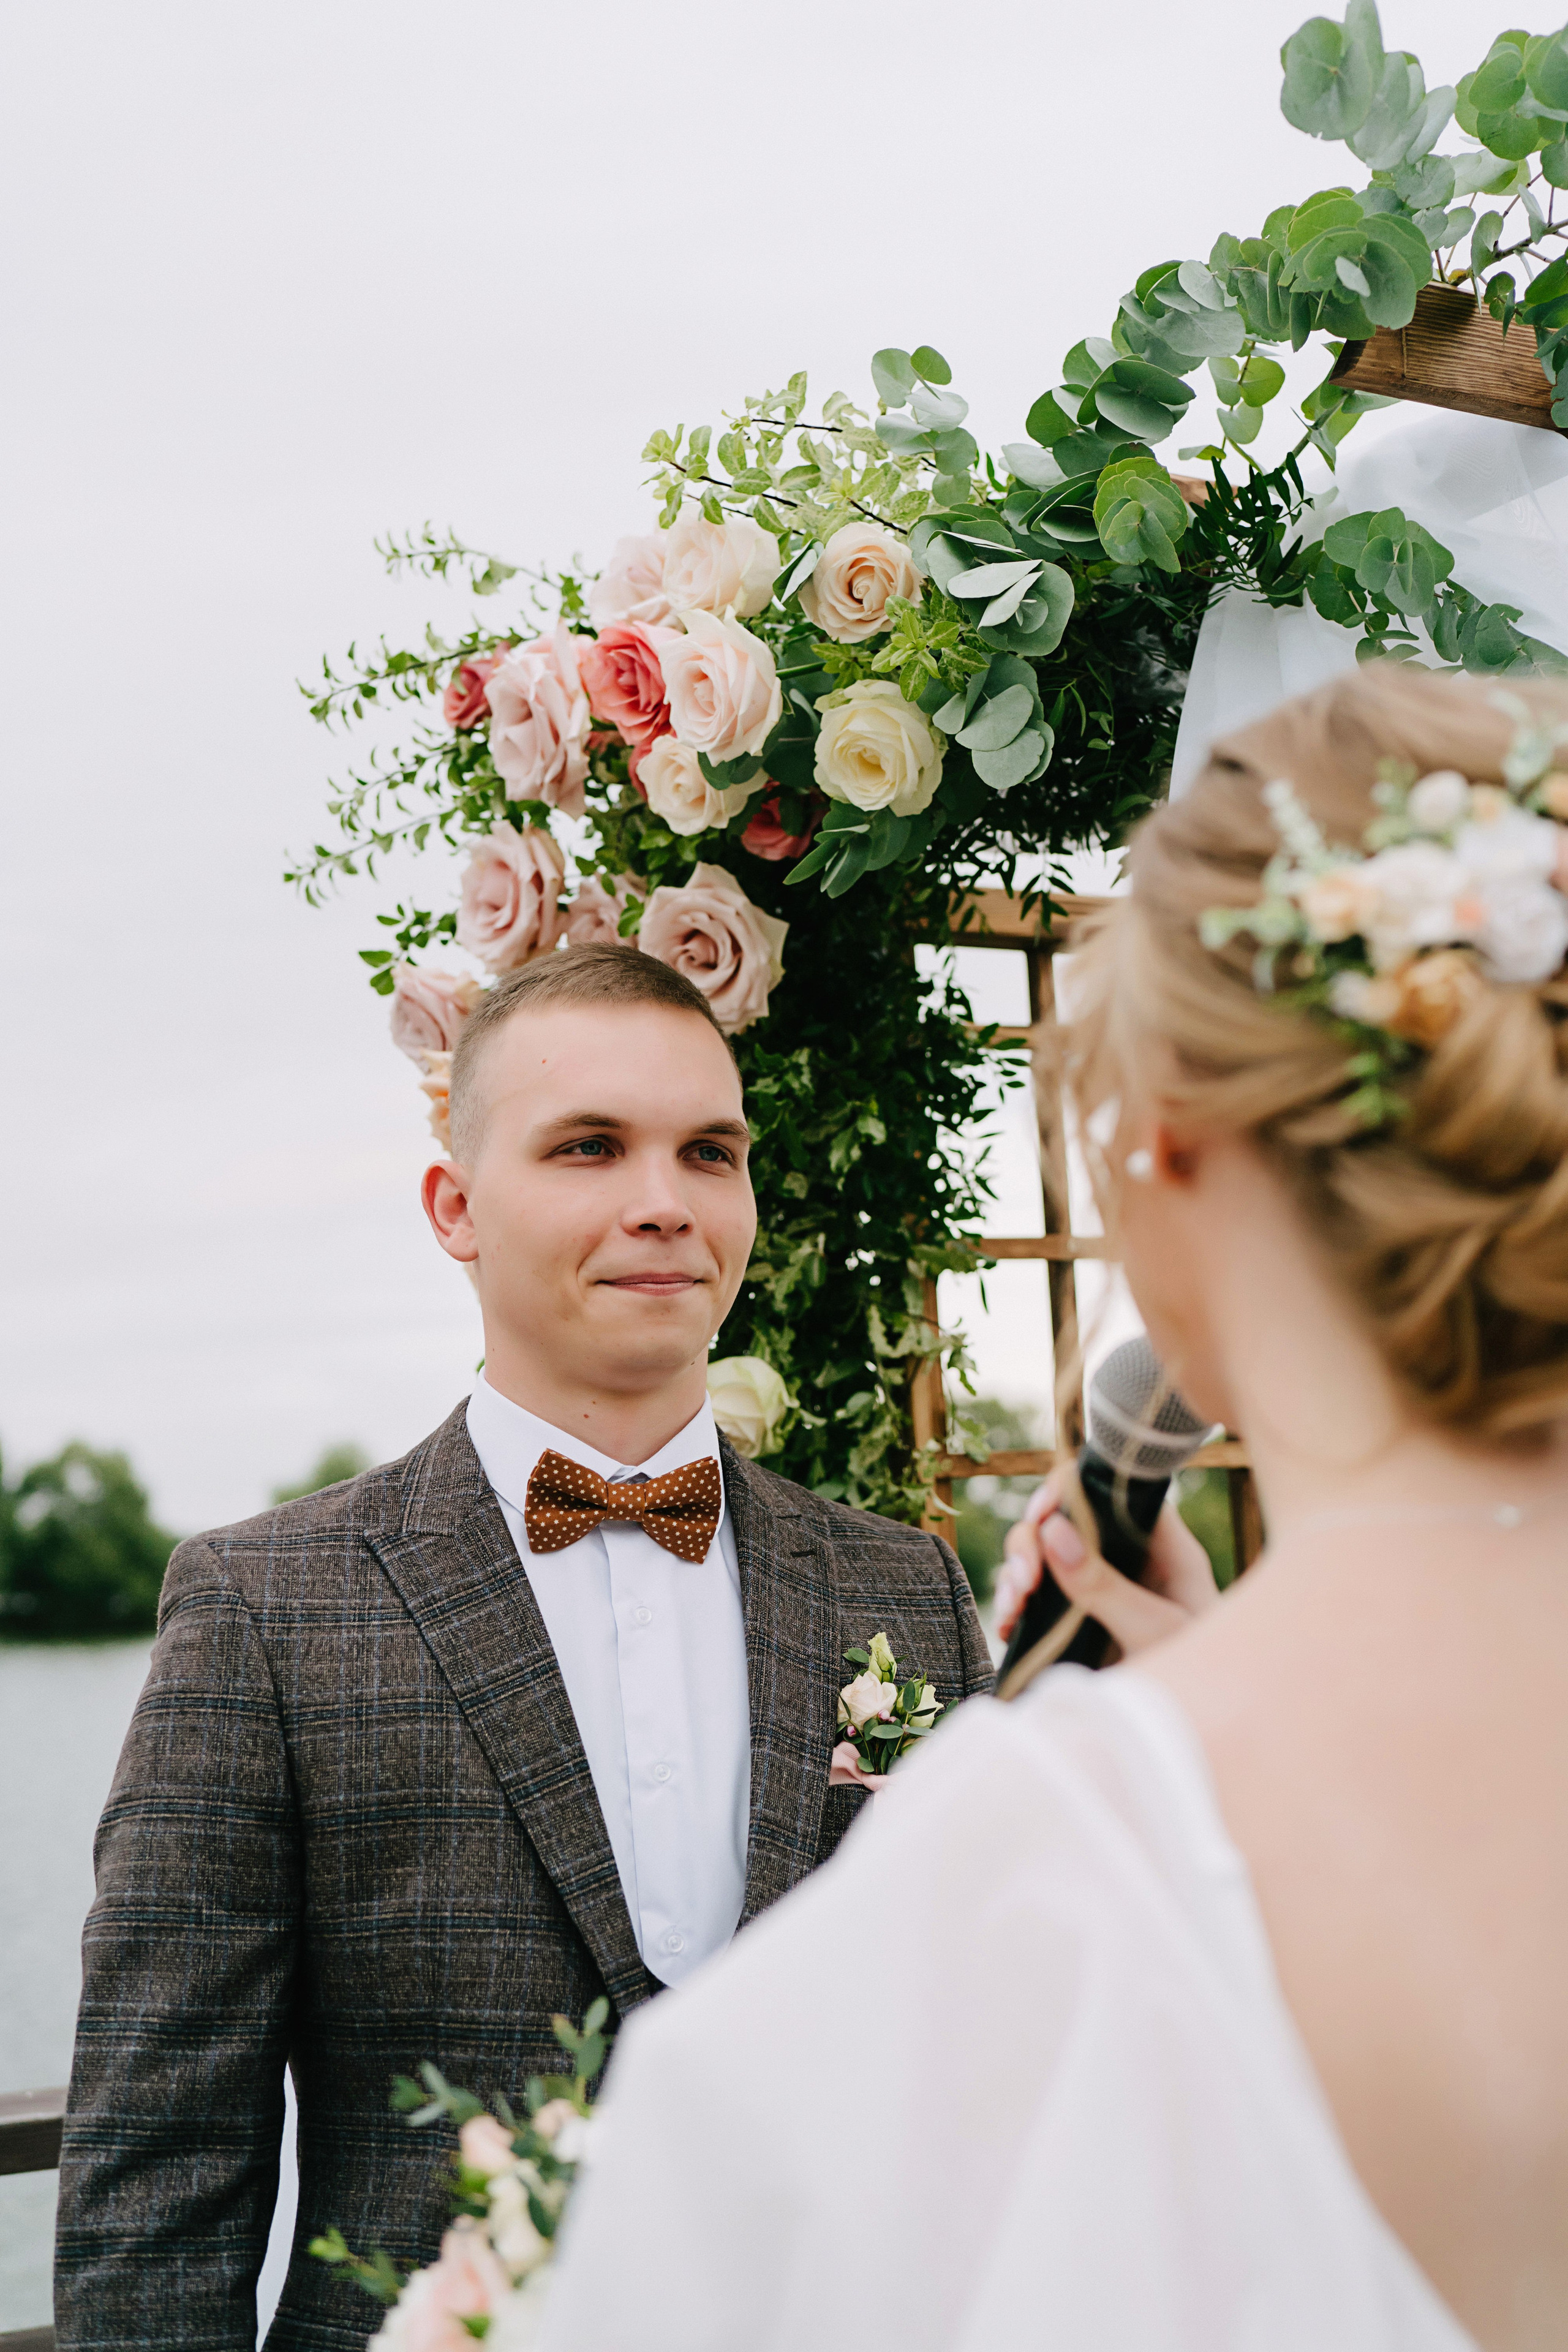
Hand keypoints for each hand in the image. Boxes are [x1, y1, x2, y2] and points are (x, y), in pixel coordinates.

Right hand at [995, 1467, 1222, 1659]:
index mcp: (1160, 1546)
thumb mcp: (1157, 1630)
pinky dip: (1012, 1603)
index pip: (1112, 1492)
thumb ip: (1106, 1586)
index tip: (1042, 1513)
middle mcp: (1123, 1559)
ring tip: (1014, 1606)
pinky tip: (1009, 1623)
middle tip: (1025, 1580)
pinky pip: (1032, 1595)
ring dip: (1015, 1574)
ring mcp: (1095, 1587)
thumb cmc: (1200, 1676)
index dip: (1071, 1489)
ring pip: (1040, 1555)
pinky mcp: (1072, 1620)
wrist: (1192, 1736)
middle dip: (1031, 1541)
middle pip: (1063, 1520)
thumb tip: (1053, 1530)